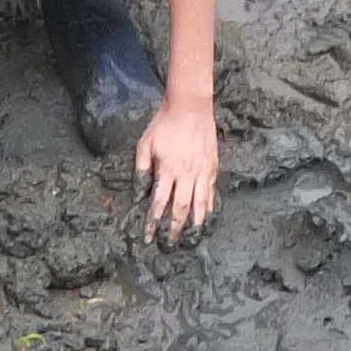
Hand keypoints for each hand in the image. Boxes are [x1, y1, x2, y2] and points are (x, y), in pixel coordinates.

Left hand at [135, 94, 219, 237]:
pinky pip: (211, 191)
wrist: (190, 107)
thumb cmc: (164, 124)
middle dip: (174, 228)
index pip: (158, 203)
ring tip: (191, 235)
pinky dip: (209, 206)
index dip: (153, 223)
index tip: (149, 237)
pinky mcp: (213, 167)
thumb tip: (138, 193)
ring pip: (200, 204)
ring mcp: (202, 172)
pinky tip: (206, 214)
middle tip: (170, 243)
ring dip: (195, 222)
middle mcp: (186, 175)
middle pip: (181, 209)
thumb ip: (141, 170)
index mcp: (167, 170)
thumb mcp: (145, 144)